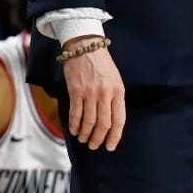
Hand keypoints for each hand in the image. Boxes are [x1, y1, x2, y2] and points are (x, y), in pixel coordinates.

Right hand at [61, 36, 124, 150]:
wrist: (85, 45)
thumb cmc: (101, 64)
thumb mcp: (115, 79)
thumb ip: (114, 98)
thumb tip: (111, 122)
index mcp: (118, 91)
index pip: (119, 120)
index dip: (114, 136)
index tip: (109, 146)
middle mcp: (105, 93)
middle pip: (103, 124)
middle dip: (98, 139)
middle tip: (94, 145)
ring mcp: (90, 92)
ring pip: (89, 122)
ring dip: (85, 134)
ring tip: (83, 139)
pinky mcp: (76, 90)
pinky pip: (75, 113)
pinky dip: (74, 125)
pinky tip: (73, 130)